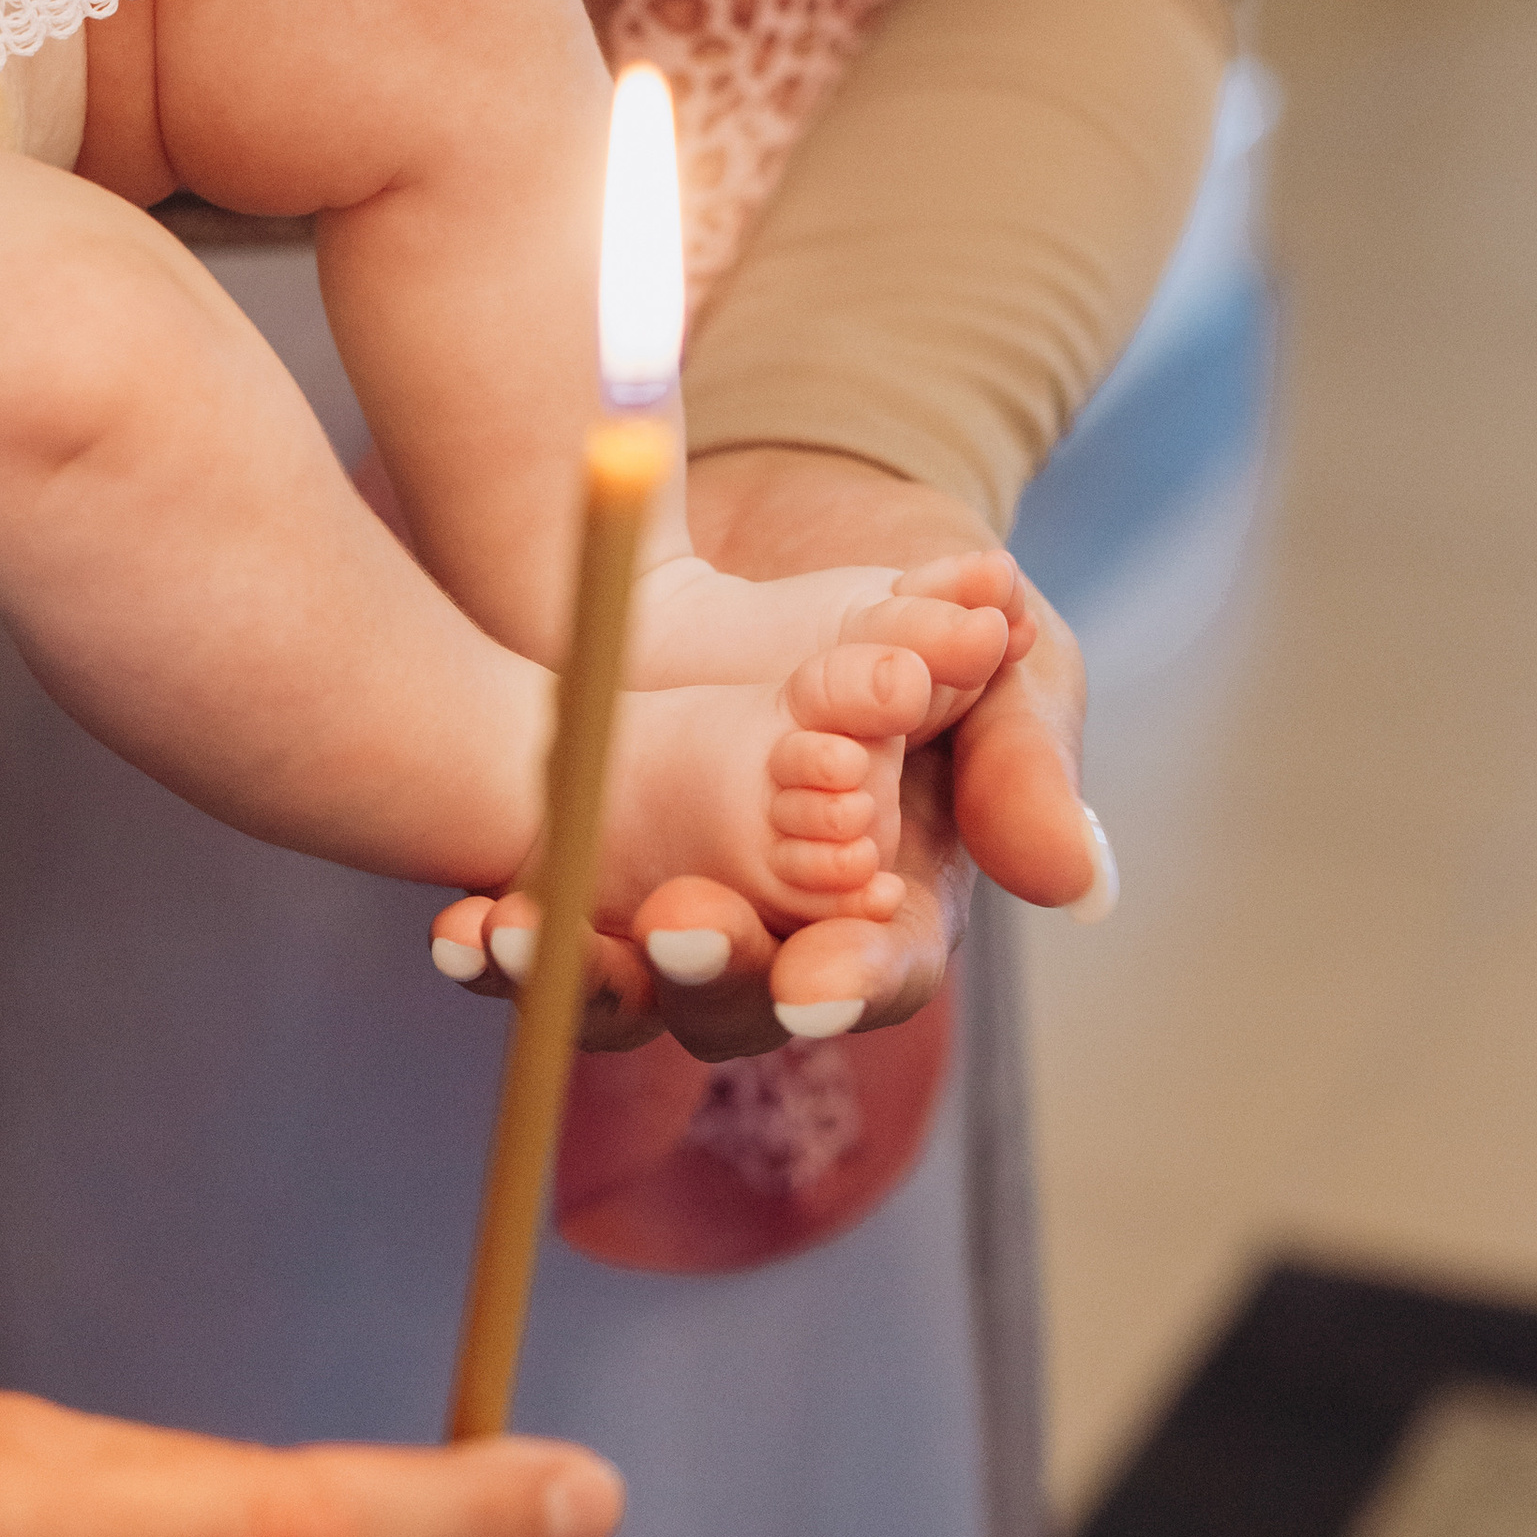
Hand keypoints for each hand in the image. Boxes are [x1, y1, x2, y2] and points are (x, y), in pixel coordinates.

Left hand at [434, 445, 1109, 1062]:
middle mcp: (780, 937)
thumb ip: (1027, 764)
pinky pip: (534, 943)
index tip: (811, 980)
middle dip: (705, 978)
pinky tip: (461, 930)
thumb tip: (1075, 887)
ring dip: (582, 980)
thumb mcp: (1002, 663)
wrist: (788, 529)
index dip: (844, 983)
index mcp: (894, 908)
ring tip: (534, 934)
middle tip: (676, 927)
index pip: (876, 975)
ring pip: (626, 996)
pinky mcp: (581, 878)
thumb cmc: (923, 614)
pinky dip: (495, 950)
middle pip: (740, 1007)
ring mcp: (673, 914)